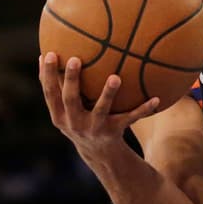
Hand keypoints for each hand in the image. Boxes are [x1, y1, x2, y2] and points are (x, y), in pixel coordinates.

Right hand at [39, 53, 158, 155]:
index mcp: (59, 114)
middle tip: (76, 59)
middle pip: (70, 99)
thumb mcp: (65, 107)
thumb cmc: (79, 118)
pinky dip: (143, 109)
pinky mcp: (114, 133)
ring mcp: (94, 128)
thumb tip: (46, 50)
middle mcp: (74, 122)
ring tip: (116, 77)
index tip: (49, 54)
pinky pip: (130, 118)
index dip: (47, 75)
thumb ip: (58, 84)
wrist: (98, 153)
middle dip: (72, 80)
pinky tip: (156, 99)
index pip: (49, 93)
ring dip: (108, 94)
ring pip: (101, 110)